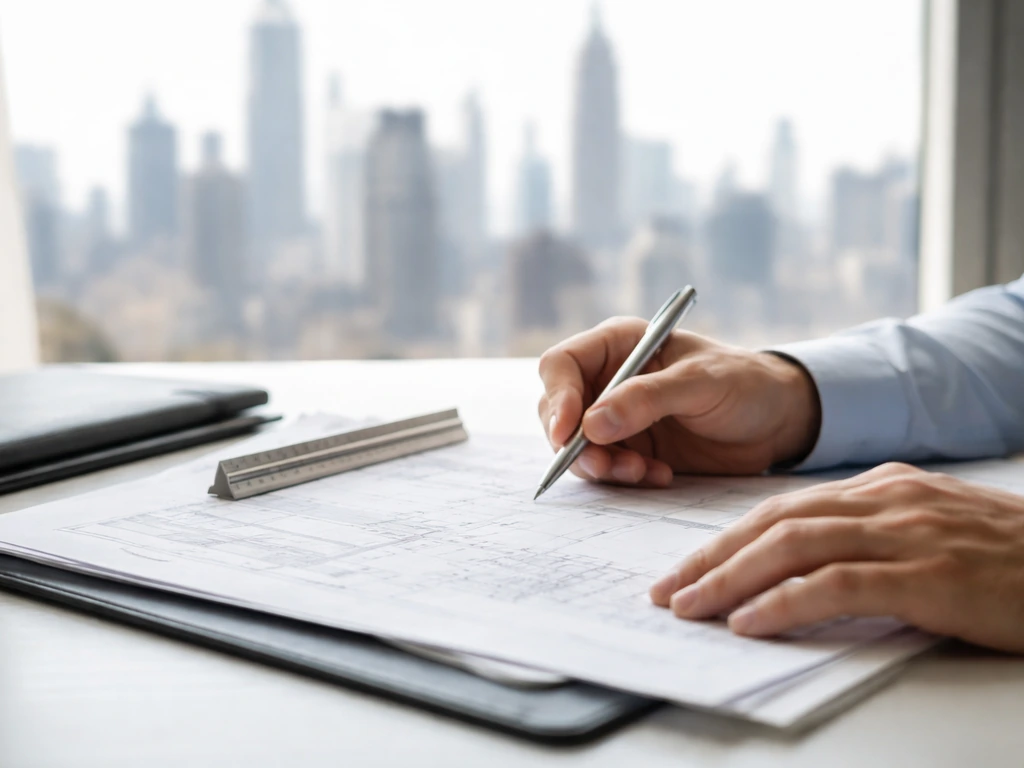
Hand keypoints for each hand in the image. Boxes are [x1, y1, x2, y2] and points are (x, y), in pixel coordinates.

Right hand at [537, 318, 820, 484]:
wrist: (776, 422)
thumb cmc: (744, 384)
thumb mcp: (700, 383)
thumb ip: (647, 399)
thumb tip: (592, 424)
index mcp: (619, 345)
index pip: (562, 366)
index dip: (558, 398)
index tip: (569, 432)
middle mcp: (608, 379)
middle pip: (558, 411)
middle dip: (575, 443)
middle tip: (604, 466)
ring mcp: (616, 417)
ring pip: (577, 446)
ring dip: (601, 466)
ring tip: (642, 471)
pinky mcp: (630, 449)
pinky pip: (605, 469)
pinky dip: (624, 478)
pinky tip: (659, 475)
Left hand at [650, 462, 1023, 652]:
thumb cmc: (1009, 561)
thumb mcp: (931, 533)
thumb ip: (871, 536)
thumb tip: (802, 567)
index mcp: (883, 487)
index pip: (782, 507)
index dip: (726, 538)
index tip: (687, 567)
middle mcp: (886, 499)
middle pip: (773, 521)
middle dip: (711, 556)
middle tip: (667, 589)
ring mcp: (907, 533)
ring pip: (793, 545)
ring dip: (730, 578)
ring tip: (690, 607)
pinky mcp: (929, 576)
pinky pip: (836, 584)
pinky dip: (784, 601)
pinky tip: (749, 622)